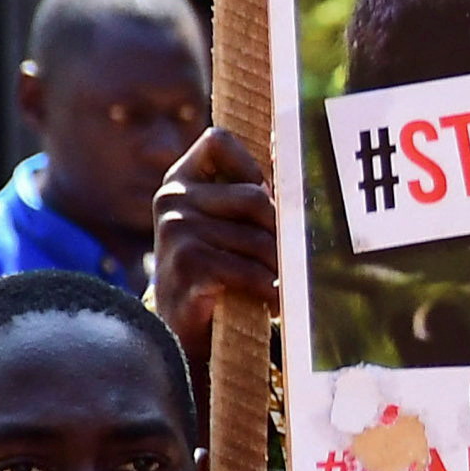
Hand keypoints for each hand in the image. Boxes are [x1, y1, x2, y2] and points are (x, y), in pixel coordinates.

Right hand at [153, 129, 277, 376]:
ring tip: (275, 283)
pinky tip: (270, 302)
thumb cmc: (217, 268)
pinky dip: (269, 290)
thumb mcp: (227, 223)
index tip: (263, 195)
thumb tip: (298, 158)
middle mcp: (171, 199)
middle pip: (256, 197)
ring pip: (260, 239)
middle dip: (279, 232)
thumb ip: (248, 192)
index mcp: (179, 180)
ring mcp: (176, 231)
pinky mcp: (187, 265)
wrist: (182, 330)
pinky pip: (250, 270)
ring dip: (276, 268)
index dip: (251, 165)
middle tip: (284, 258)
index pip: (218, 140)